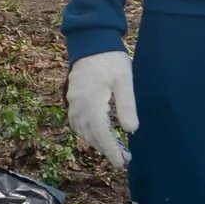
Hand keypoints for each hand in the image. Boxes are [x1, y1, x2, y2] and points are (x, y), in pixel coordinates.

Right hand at [67, 51, 137, 169]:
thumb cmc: (111, 59)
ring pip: (82, 130)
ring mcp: (73, 101)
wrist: (92, 40)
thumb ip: (127, 106)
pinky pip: (76, 122)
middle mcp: (78, 104)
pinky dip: (87, 132)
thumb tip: (131, 131)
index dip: (111, 150)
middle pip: (91, 135)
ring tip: (114, 149)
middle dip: (106, 149)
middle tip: (124, 159)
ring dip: (97, 142)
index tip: (121, 163)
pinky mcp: (72, 97)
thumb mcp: (125, 81)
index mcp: (92, 101)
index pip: (101, 133)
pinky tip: (98, 135)